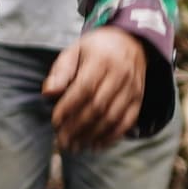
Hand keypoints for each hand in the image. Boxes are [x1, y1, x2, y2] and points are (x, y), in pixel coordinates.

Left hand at [43, 26, 150, 150]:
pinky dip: (111, 137)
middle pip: (98, 106)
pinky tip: (96, 146)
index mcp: (101, 60)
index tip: (55, 121)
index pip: (84, 88)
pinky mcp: (139, 99)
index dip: (69, 107)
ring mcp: (132, 88)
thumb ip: (60, 72)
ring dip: (92, 135)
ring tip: (75, 147)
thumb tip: (48, 93)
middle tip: (62, 141)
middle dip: (77, 127)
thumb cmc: (96, 49)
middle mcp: (120, 74)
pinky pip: (127, 122)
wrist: (130, 42)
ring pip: (112, 117)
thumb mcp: (75, 51)